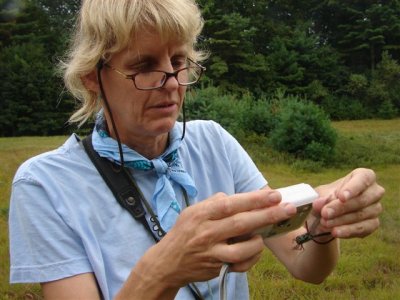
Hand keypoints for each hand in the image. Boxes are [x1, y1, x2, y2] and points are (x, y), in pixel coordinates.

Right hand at [133, 189, 295, 288]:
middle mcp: (206, 232)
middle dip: (268, 215)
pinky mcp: (216, 267)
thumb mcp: (192, 212)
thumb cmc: (184, 233)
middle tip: (288, 208)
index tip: (274, 195)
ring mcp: (212, 252)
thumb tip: (235, 197)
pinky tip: (254, 250)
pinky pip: (240, 263)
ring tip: (266, 234)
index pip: (230, 204)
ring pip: (243, 248)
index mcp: (201, 214)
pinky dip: (251, 257)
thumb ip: (214, 202)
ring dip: (259, 240)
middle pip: (242, 223)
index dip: (254, 199)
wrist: (167, 263)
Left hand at [314, 168, 383, 238]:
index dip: (353, 188)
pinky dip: (347, 231)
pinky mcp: (373, 224)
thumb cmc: (326, 197)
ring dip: (341, 220)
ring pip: (361, 215)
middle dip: (341, 208)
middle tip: (325, 213)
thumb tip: (320, 204)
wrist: (326, 215)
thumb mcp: (321, 194)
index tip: (341, 197)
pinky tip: (336, 232)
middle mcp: (374, 191)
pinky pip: (363, 228)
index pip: (363, 178)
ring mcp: (375, 208)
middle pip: (361, 200)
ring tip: (324, 223)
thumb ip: (322, 198)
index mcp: (363, 176)